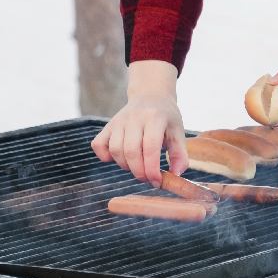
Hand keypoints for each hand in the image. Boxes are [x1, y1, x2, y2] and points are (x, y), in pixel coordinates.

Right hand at [91, 60, 189, 184]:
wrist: (151, 95)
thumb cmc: (166, 117)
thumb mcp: (178, 131)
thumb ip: (179, 154)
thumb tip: (176, 174)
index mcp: (155, 117)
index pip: (150, 147)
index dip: (152, 169)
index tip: (157, 181)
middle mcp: (134, 117)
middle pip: (131, 151)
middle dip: (139, 171)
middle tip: (147, 178)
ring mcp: (118, 121)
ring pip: (115, 150)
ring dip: (125, 166)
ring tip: (137, 166)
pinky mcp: (107, 125)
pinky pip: (98, 145)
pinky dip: (105, 156)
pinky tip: (119, 158)